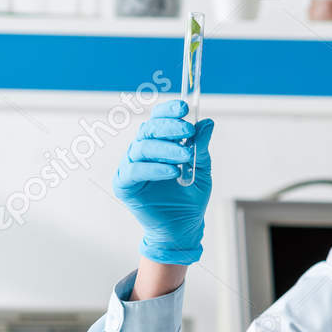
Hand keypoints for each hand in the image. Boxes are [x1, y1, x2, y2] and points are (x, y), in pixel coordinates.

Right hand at [112, 99, 213, 264]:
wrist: (184, 225)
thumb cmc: (189, 195)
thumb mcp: (201, 168)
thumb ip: (201, 147)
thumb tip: (207, 123)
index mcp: (158, 143)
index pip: (158, 119)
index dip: (169, 110)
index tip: (185, 107)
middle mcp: (141, 151)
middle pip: (149, 130)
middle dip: (169, 127)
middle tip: (188, 131)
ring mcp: (131, 166)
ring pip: (142, 148)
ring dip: (166, 149)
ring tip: (186, 156)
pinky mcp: (124, 185)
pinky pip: (135, 171)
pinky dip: (154, 169)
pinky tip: (172, 172)